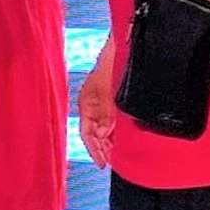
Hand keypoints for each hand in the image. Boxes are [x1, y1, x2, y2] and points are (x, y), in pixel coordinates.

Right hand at [77, 37, 116, 167]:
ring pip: (104, 127)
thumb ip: (105, 115)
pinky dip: (116, 130)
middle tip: (113, 162)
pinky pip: (112, 120)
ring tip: (119, 154)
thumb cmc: (112, 65)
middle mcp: (93, 104)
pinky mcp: (113, 99)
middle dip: (103, 148)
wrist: (123, 45)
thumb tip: (102, 135)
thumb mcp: (109, 93)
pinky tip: (123, 137)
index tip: (102, 163)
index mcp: (86, 103)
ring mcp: (103, 102)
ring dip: (110, 140)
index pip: (87, 133)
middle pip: (95, 133)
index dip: (94, 150)